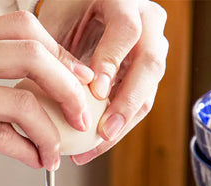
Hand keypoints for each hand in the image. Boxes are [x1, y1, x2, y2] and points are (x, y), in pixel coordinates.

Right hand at [0, 11, 93, 181]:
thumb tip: (25, 96)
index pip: (22, 28)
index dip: (60, 52)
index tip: (78, 80)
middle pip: (30, 55)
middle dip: (69, 86)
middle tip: (82, 113)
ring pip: (20, 102)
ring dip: (51, 131)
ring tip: (56, 151)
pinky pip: (0, 138)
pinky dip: (28, 152)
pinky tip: (36, 162)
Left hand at [37, 0, 168, 164]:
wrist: (84, 12)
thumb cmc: (68, 12)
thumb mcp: (59, 20)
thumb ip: (61, 51)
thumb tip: (57, 92)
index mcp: (124, 2)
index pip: (126, 31)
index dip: (111, 61)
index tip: (95, 91)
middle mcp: (147, 25)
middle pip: (150, 65)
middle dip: (127, 103)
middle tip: (106, 129)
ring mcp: (152, 51)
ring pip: (149, 92)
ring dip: (123, 124)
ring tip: (96, 146)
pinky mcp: (147, 77)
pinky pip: (139, 106)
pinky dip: (118, 128)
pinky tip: (96, 144)